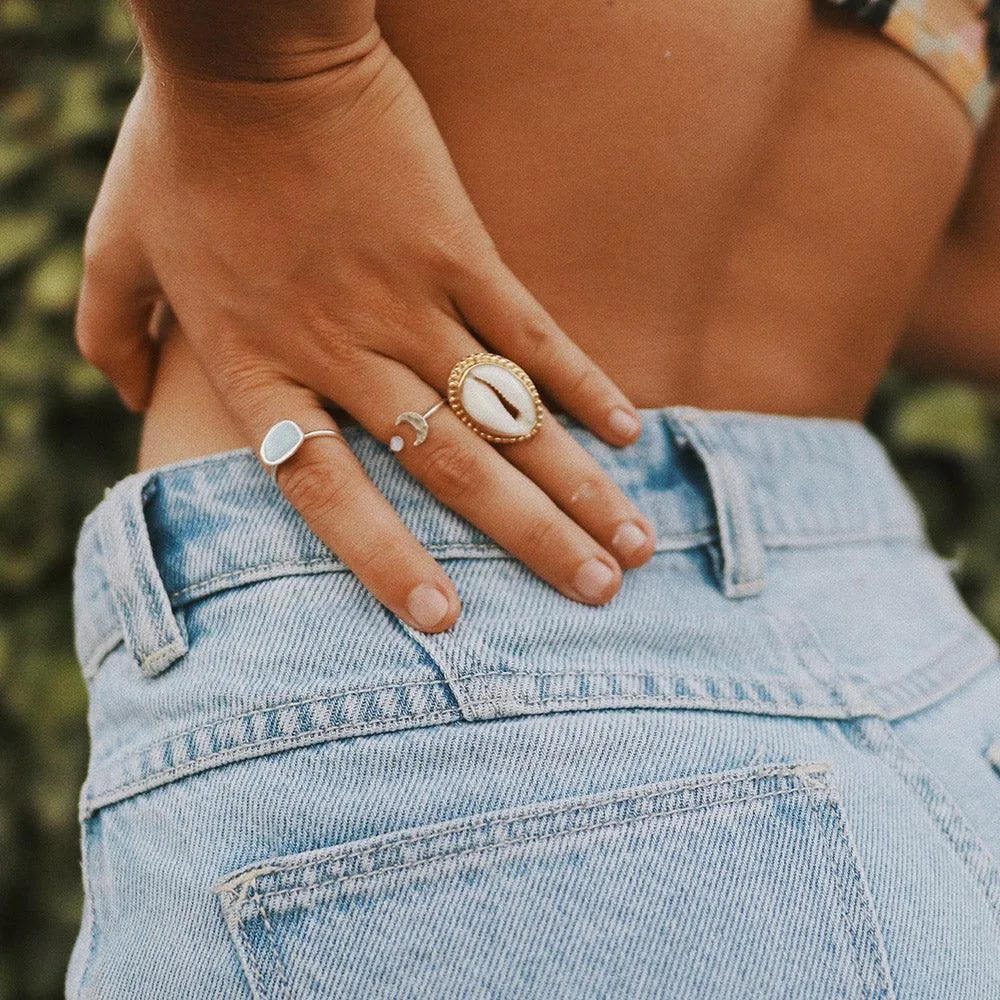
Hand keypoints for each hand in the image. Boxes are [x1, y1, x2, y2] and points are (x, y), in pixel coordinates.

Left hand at [75, 26, 656, 631]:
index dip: (387, 562)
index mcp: (264, 368)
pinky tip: (630, 432)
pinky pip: (530, 331)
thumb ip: (109, 333)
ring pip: (507, 414)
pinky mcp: (459, 250)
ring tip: (634, 543)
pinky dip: (582, 383)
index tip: (448, 619)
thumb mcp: (113, 249)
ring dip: (577, 484)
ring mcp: (411, 301)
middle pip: (452, 469)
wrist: (255, 47)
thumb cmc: (180, 148)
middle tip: (599, 597)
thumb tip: (126, 393)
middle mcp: (346, 353)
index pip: (329, 494)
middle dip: (532, 541)